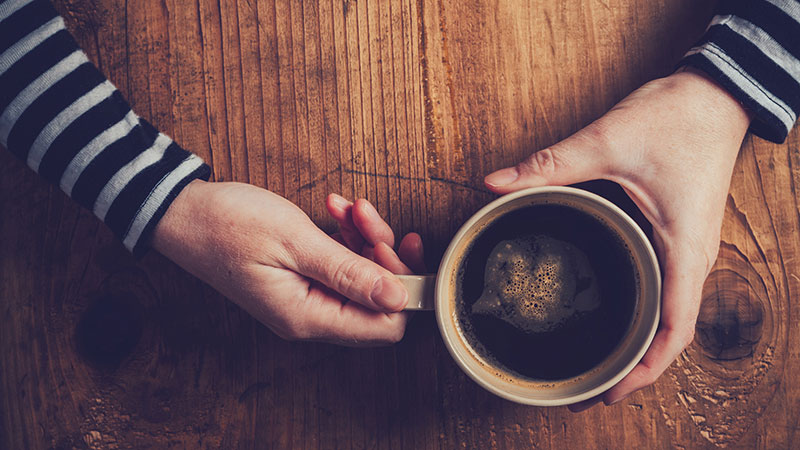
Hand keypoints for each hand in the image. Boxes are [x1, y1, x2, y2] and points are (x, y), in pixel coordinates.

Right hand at [152, 180, 412, 345]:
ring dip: (363, 238)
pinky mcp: (300, 279)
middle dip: (382, 255)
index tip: (391, 247)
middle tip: (370, 219)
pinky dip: (344, 236)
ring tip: (349, 208)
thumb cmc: (226, 224)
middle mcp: (308, 316)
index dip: (398, 287)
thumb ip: (349, 272)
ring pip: (361, 278)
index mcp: (307, 317)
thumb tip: (398, 297)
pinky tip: (335, 211)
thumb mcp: (295, 241)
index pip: (384, 326)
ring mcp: (304, 299)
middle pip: (377, 301)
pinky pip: (339, 265)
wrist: (181, 212)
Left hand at [484, 68, 750, 409]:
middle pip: (671, 334)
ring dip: (641, 347)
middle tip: (591, 392)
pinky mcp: (681, 238)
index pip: (673, 328)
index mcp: (683, 246)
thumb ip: (549, 165)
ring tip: (602, 369)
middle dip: (635, 370)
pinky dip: (646, 317)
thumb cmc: (676, 119)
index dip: (643, 370)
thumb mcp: (607, 141)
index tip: (610, 393)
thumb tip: (495, 184)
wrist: (715, 95)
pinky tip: (618, 320)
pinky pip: (668, 292)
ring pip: (671, 316)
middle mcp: (693, 258)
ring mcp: (690, 250)